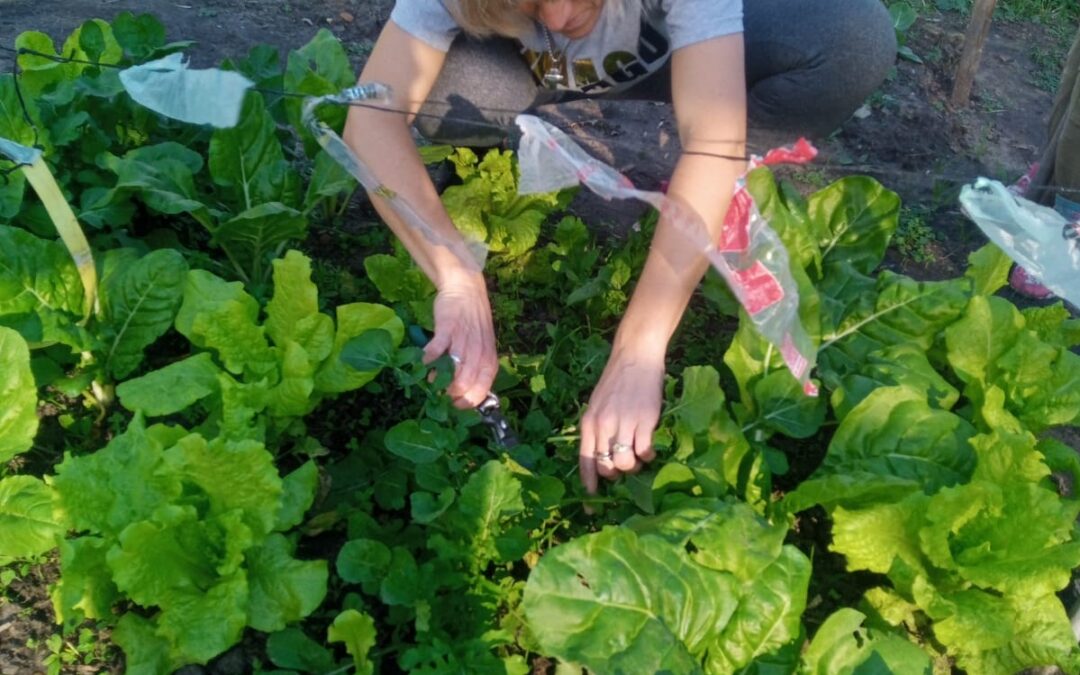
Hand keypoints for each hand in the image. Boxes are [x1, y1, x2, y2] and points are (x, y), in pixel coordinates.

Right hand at [422, 276, 497, 408]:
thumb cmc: (473, 324)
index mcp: (489, 361)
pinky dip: (429, 358)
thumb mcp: (481, 348)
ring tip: (430, 380)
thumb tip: (461, 394)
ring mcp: (464, 340)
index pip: (481, 391)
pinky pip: (438, 348)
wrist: (467, 291)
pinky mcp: (448, 328)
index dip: (466, 403)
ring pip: (453, 370)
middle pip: (465, 384)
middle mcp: (479, 353)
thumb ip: (474, 369)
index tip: (453, 405)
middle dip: (450, 394)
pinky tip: (424, 362)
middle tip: (439, 393)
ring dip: (438, 379)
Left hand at [579, 344, 662, 495]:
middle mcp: (603, 425)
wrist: (636, 357)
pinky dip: (648, 455)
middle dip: (616, 474)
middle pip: (606, 467)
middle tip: (626, 466)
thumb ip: (597, 428)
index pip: (585, 460)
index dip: (589, 484)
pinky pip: (644, 452)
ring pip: (625, 464)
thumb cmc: (617, 381)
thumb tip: (604, 456)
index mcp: (588, 422)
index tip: (591, 502)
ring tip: (638, 456)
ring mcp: (623, 424)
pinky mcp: (644, 421)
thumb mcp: (598, 404)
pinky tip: (649, 447)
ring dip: (633, 466)